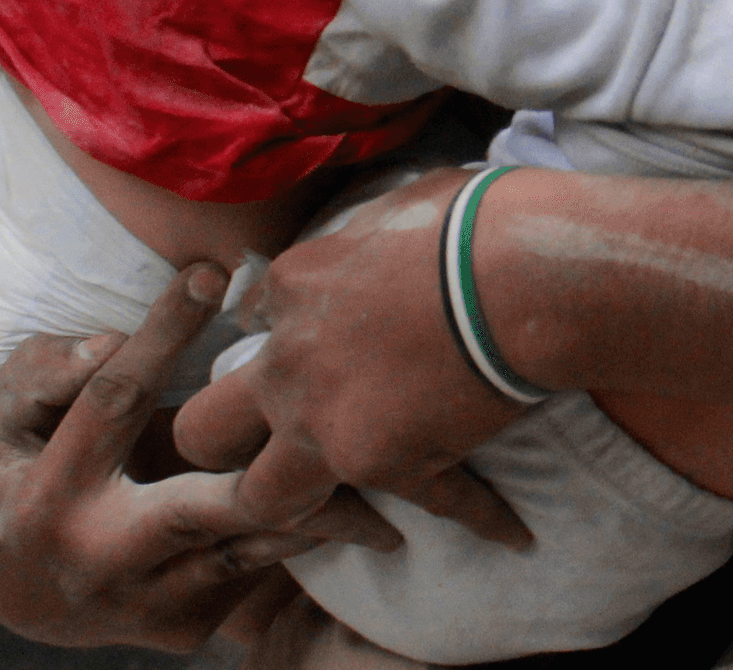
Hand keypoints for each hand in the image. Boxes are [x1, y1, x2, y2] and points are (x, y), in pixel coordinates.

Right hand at [0, 262, 400, 650]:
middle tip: (341, 412)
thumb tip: (107, 343)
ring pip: (252, 546)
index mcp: (50, 495)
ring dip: (323, 507)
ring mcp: (148, 601)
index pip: (112, 402)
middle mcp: (101, 556)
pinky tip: (356, 498)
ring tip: (395, 464)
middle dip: (277, 467)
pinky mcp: (187, 626)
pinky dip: (303, 529)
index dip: (161, 336)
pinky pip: (256, 570)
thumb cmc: (20, 479)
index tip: (208, 273)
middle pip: (206, 506)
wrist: (23, 598)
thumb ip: (41, 376)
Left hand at [173, 169, 532, 549]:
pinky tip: (512, 528)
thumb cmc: (476, 219)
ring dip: (294, 506)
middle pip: (205, 428)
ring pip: (260, 498)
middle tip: (262, 445)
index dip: (285, 337)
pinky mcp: (386, 465)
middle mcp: (289, 363)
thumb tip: (380, 244)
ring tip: (328, 512)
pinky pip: (433, 502)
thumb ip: (367, 241)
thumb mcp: (400, 204)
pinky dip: (481, 512)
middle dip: (223, 442)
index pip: (253, 325)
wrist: (526, 274)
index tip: (325, 342)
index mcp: (293, 286)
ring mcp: (327, 424)